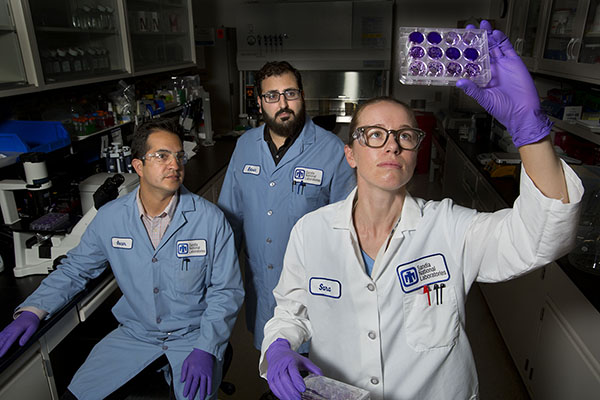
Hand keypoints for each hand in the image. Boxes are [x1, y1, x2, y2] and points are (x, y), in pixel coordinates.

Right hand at [0, 311, 39, 356]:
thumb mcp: (33, 328)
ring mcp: (8, 329)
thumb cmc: (31, 320)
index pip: (9, 341)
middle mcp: (10, 329)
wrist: (29, 313)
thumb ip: (27, 336)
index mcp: (17, 330)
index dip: (4, 349)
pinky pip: (0, 334)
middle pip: (2, 340)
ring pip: (0, 338)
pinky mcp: (7, 328)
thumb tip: (21, 344)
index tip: (1, 354)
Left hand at [180, 348, 213, 399]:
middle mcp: (198, 373)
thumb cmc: (195, 355)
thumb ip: (183, 371)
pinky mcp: (210, 372)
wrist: (204, 349)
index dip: (186, 389)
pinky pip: (210, 381)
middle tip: (191, 399)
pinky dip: (209, 387)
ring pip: (203, 385)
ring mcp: (204, 373)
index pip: (188, 382)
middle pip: (195, 385)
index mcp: (191, 371)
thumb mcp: (186, 362)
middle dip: (192, 393)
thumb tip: (182, 380)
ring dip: (201, 393)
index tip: (185, 395)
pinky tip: (208, 392)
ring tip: (201, 399)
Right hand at [265, 338, 321, 399]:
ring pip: (278, 384)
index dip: (297, 380)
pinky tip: (286, 398)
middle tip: (299, 398)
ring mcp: (274, 372)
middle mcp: (280, 365)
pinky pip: (273, 388)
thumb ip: (313, 368)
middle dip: (291, 390)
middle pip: (284, 379)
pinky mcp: (270, 378)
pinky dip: (280, 394)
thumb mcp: (303, 360)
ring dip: (286, 394)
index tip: (303, 389)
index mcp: (290, 360)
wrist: (276, 353)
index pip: (293, 371)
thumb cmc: (290, 358)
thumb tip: (322, 376)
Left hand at [456, 20, 551, 146]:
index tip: (459, 44)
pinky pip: (507, 48)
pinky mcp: (514, 62)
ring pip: (494, 46)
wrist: (523, 112)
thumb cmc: (502, 109)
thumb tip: (459, 82)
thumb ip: (472, 89)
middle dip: (476, 40)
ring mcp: (503, 65)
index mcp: (482, 78)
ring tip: (482, 25)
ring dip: (489, 36)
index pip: (472, 62)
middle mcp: (491, 69)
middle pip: (482, 50)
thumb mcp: (484, 99)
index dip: (466, 52)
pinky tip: (496, 33)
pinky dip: (502, 40)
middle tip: (469, 28)